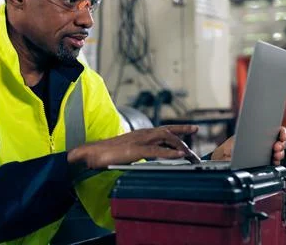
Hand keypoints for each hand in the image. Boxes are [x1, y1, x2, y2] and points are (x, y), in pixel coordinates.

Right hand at [67, 125, 198, 168]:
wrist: (90, 153)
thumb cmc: (106, 153)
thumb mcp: (127, 151)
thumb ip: (139, 151)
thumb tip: (148, 156)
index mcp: (141, 133)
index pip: (164, 128)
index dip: (180, 129)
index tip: (193, 129)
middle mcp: (142, 133)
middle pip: (169, 131)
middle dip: (185, 138)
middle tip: (195, 152)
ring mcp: (139, 140)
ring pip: (165, 138)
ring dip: (180, 145)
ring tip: (191, 155)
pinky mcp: (135, 150)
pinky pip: (156, 150)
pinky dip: (169, 152)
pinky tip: (179, 156)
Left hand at [211, 127, 285, 164]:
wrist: (224, 157)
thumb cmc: (231, 145)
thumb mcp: (238, 137)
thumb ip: (248, 134)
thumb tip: (255, 132)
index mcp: (260, 134)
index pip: (276, 131)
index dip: (282, 132)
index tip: (282, 135)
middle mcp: (265, 143)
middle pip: (280, 142)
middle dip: (281, 144)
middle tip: (277, 146)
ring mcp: (266, 153)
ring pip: (279, 152)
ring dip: (280, 153)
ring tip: (276, 154)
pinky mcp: (264, 163)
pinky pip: (274, 163)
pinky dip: (276, 162)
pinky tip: (274, 161)